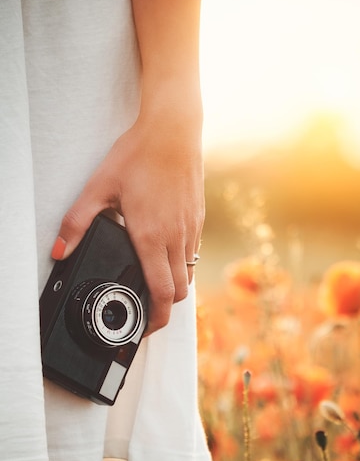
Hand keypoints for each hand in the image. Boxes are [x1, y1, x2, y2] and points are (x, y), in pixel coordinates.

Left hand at [51, 95, 203, 333]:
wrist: (172, 132)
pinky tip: (165, 251)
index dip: (156, 320)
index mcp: (151, 238)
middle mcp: (175, 239)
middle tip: (146, 310)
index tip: (146, 328)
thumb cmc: (137, 157)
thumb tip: (60, 250)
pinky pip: (192, 252)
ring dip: (173, 285)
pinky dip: (181, 263)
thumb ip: (77, 223)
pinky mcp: (197, 219)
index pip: (161, 294)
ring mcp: (190, 229)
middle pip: (178, 292)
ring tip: (154, 282)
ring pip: (187, 273)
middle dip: (164, 308)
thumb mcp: (98, 188)